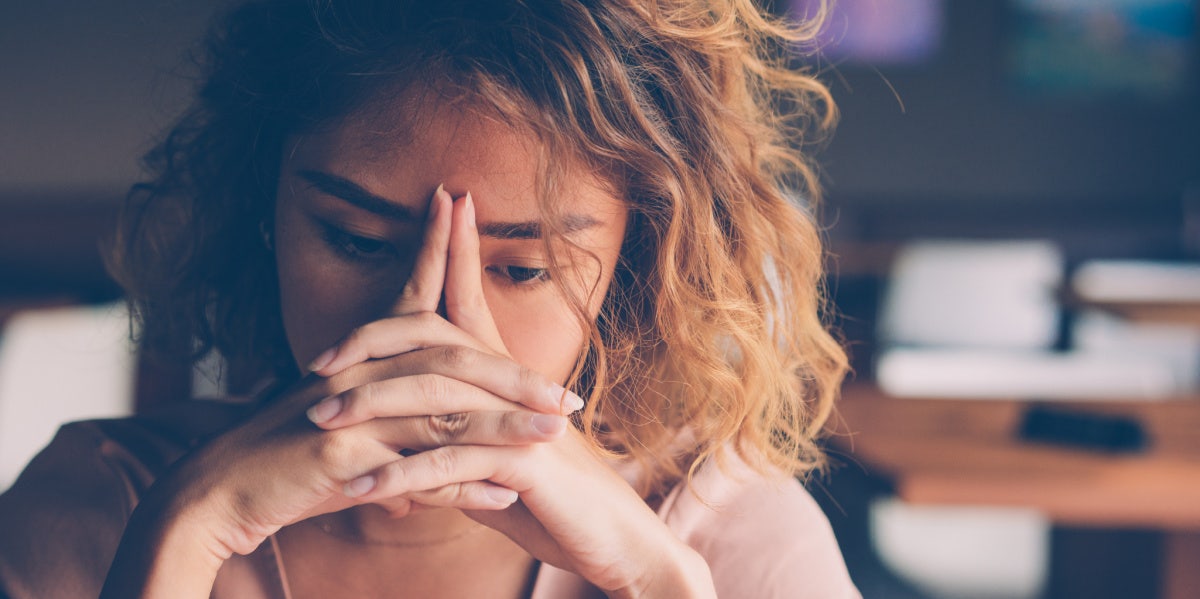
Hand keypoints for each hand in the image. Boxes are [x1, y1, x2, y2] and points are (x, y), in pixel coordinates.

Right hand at [133, 186, 576, 559]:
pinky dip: (462, 486)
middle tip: (571, 395)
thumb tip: (467, 443)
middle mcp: (359, 374)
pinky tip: (503, 494)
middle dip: (515, 376)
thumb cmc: (288, 462)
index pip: (410, 296)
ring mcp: (349, 412)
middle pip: (449, 359)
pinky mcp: (339, 454)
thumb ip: (408, 428)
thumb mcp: (352, 431)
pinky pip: (415, 469)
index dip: (437, 249)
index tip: (460, 202)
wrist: (217, 493)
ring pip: (443, 411)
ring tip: (557, 433)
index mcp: (361, 358)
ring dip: (506, 424)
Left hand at [313, 192, 715, 595]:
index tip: (441, 203)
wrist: (614, 538)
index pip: (472, 301)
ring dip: (369, 410)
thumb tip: (411, 445)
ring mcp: (520, 421)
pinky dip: (399, 477)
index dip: (455, 250)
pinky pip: (449, 463)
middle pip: (437, 340)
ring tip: (317, 424)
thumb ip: (455, 443)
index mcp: (507, 377)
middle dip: (373, 341)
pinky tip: (359, 489)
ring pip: (434, 398)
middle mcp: (513, 388)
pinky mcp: (525, 463)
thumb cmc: (554, 501)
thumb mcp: (496, 464)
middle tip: (315, 363)